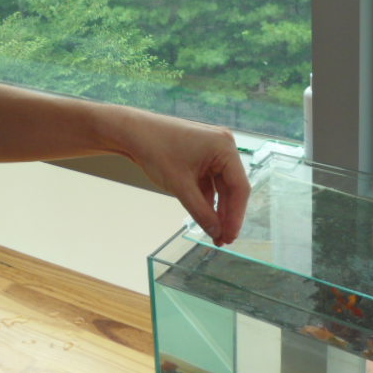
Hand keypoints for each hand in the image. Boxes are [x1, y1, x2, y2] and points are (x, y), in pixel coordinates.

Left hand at [113, 109, 250, 245]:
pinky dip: (208, 199)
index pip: (239, 187)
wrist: (133, 133)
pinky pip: (210, 181)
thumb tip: (217, 233)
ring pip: (221, 186)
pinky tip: (207, 218)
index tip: (231, 237)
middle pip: (232, 187)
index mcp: (224, 147)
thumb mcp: (181, 186)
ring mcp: (213, 150)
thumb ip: (201, 212)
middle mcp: (223, 146)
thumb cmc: (156, 151)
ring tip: (215, 234)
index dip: (236, 215)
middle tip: (223, 240)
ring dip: (218, 209)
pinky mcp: (202, 155)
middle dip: (227, 214)